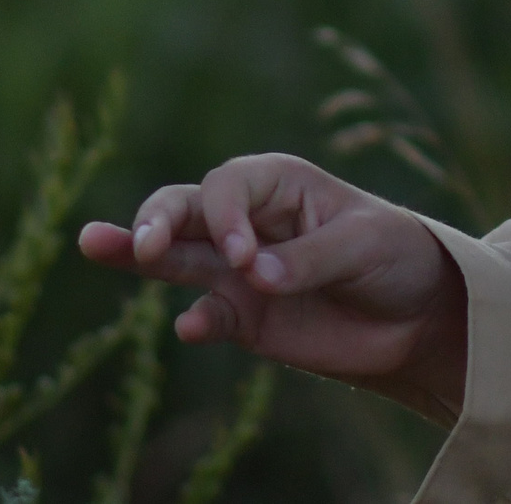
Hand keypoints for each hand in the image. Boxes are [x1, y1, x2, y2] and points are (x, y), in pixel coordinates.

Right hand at [77, 154, 468, 420]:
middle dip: (156, 220)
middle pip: (184, 208)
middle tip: (144, 243)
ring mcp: (238, 269)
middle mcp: (248, 220)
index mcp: (280, 183)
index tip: (243, 257)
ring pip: (175, 256)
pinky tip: (192, 328)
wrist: (418, 314)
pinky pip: (207, 315)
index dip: (224, 217)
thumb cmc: (398, 255)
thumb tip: (254, 278)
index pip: (227, 186)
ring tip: (92, 243)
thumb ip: (310, 259)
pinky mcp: (243, 316)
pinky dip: (197, 321)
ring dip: (136, 253)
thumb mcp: (367, 246)